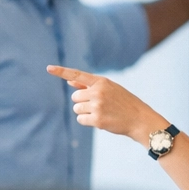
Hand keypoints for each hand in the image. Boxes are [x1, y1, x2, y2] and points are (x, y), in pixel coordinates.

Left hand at [46, 66, 167, 145]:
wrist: (140, 119)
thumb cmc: (124, 103)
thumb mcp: (110, 89)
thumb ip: (89, 85)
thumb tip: (69, 82)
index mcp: (102, 82)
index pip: (77, 74)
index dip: (61, 71)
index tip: (48, 68)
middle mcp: (98, 92)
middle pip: (75, 97)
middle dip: (83, 102)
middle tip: (99, 106)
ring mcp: (97, 106)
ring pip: (77, 109)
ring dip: (85, 113)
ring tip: (101, 113)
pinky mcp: (97, 119)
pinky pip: (81, 119)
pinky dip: (87, 121)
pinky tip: (100, 121)